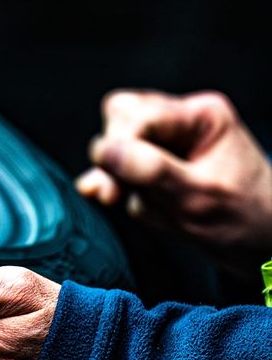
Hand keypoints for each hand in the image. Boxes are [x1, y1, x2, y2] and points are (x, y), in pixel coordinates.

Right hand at [75, 89, 271, 256]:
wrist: (260, 245)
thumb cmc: (244, 220)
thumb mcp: (200, 198)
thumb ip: (152, 171)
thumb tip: (104, 151)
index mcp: (202, 117)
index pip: (136, 115)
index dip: (118, 147)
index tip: (113, 184)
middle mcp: (182, 122)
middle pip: (120, 118)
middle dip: (115, 158)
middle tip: (120, 192)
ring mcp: (166, 142)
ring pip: (115, 144)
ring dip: (118, 176)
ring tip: (142, 202)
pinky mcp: (154, 164)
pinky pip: (118, 168)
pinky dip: (116, 186)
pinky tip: (114, 198)